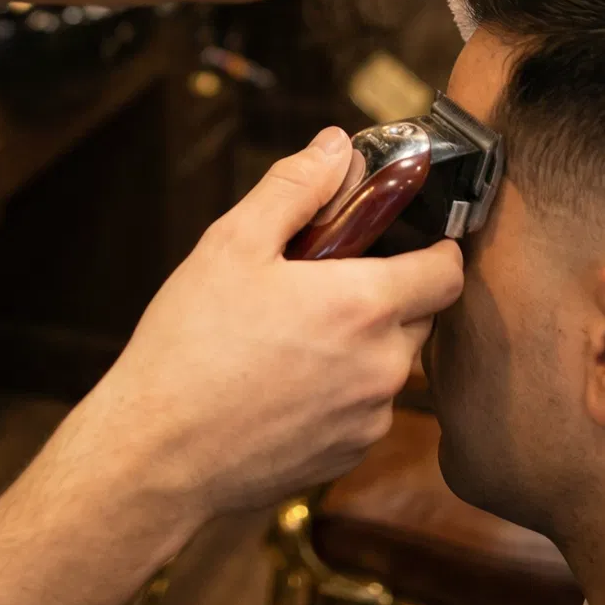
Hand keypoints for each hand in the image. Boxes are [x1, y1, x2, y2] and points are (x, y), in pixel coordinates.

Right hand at [76, 129, 463, 525]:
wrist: (157, 454)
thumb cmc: (191, 344)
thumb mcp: (233, 242)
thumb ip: (295, 187)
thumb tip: (338, 147)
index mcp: (364, 306)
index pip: (447, 271)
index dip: (435, 247)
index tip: (406, 237)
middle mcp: (383, 368)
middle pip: (422, 316)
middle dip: (388, 291)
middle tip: (325, 279)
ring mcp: (368, 421)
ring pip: (391, 364)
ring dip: (362, 343)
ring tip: (292, 334)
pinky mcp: (346, 458)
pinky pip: (364, 409)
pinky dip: (341, 389)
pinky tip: (283, 380)